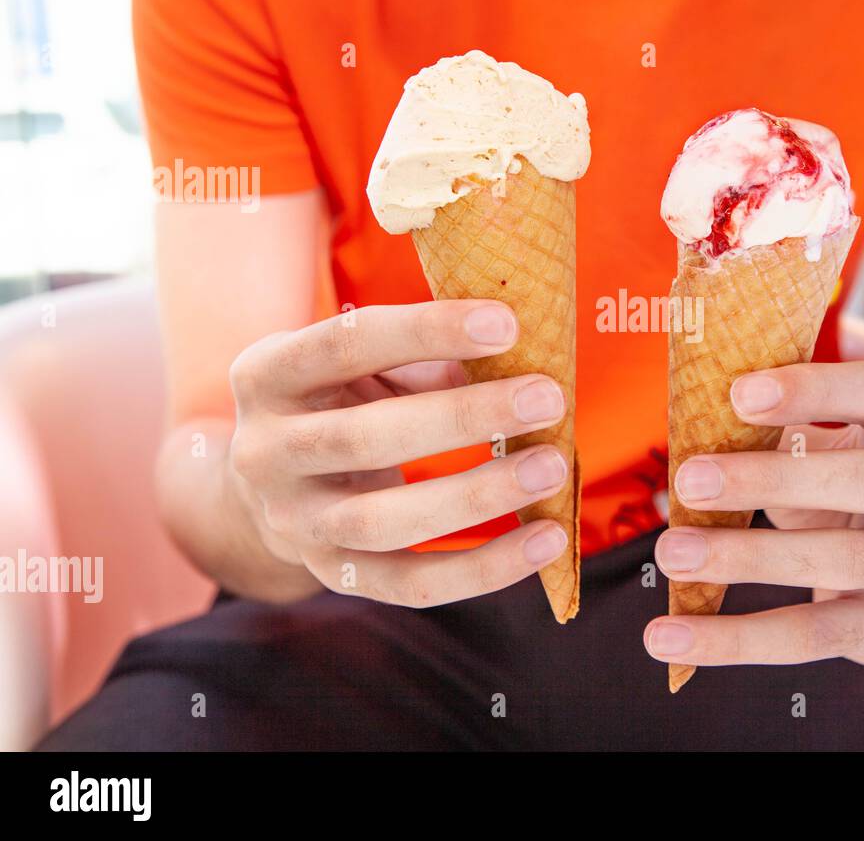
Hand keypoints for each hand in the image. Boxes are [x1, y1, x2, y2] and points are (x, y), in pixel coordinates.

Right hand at [225, 300, 570, 605]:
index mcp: (267, 375)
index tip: (506, 323)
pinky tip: (545, 541)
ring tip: (552, 469)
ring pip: (386, 521)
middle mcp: (265, 451)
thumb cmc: (340, 399)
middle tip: (547, 399)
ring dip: (478, 495)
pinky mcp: (331, 574)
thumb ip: (424, 357)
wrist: (268, 486)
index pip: (345, 344)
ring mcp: (293, 521)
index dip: (426, 331)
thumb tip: (519, 360)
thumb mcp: (359, 363)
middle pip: (368, 438)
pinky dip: (484, 569)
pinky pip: (411, 584)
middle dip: (465, 417)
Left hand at [645, 360, 863, 669]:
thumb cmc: (844, 487)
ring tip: (673, 552)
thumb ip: (774, 430)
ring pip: (843, 561)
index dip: (815, 390)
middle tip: (689, 479)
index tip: (738, 394)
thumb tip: (691, 419)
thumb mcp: (827, 448)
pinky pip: (812, 636)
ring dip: (748, 557)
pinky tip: (672, 637)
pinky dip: (736, 639)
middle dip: (772, 478)